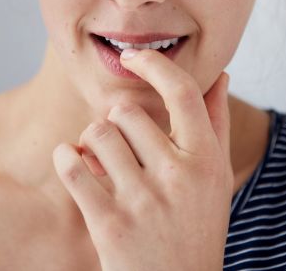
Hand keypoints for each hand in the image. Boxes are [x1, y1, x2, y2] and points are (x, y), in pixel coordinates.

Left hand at [52, 48, 232, 270]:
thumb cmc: (197, 228)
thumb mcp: (217, 179)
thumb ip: (216, 124)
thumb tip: (220, 74)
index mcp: (205, 161)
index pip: (182, 92)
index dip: (153, 66)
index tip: (133, 57)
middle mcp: (177, 176)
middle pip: (126, 113)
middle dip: (115, 123)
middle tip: (120, 143)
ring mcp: (141, 200)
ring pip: (97, 134)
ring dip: (91, 142)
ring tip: (99, 159)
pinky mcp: (108, 223)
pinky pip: (72, 166)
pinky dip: (65, 157)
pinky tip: (74, 163)